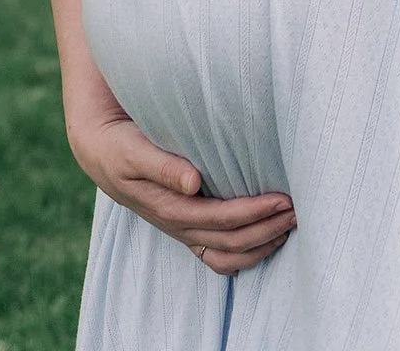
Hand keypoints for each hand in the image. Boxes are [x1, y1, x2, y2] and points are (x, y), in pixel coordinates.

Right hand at [69, 112, 295, 272]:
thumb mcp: (134, 150)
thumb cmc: (121, 146)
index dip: (253, 213)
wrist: (102, 151)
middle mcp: (177, 224)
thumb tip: (194, 182)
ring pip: (227, 254)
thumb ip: (163, 165)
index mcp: (168, 207)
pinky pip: (218, 254)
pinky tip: (266, 237)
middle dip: (266, 229)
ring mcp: (182, 229)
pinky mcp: (186, 226)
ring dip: (261, 244)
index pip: (219, 219)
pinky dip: (245, 253)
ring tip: (289, 225)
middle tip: (298, 209)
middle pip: (229, 241)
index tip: (282, 198)